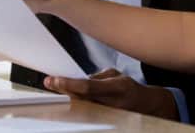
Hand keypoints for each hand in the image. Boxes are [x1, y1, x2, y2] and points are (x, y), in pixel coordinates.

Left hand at [44, 68, 178, 120]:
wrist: (145, 105)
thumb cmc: (128, 87)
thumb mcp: (116, 75)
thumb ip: (97, 77)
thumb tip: (78, 81)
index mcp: (117, 88)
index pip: (87, 86)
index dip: (69, 84)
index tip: (54, 80)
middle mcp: (112, 103)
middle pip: (81, 98)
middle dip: (64, 90)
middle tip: (49, 83)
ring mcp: (109, 114)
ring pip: (82, 107)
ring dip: (67, 98)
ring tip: (55, 88)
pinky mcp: (105, 120)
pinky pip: (86, 112)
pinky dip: (75, 105)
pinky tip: (67, 100)